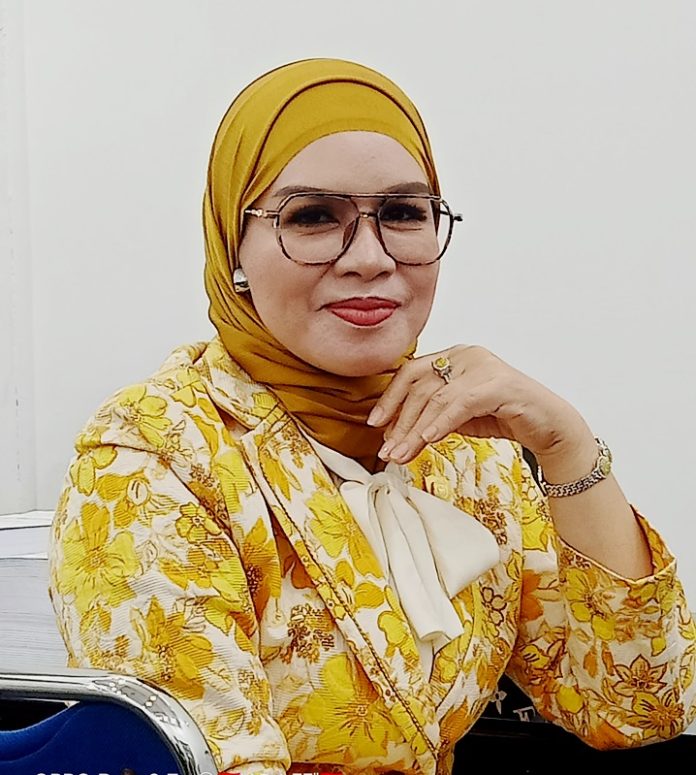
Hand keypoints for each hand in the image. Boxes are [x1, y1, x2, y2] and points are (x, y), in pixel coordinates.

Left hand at [367, 345, 594, 466]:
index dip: (390, 398)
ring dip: (415, 430)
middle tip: (387, 450)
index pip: (411, 373)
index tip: (375, 424)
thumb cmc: (503, 418)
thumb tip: (392, 433)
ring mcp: (484, 366)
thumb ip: (429, 415)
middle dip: (399, 421)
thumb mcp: (457, 416)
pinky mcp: (499, 384)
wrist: (547, 426)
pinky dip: (441, 422)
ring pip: (437, 397)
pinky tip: (428, 439)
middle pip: (420, 385)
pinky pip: (461, 403)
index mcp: (454, 356)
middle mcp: (466, 355)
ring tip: (402, 454)